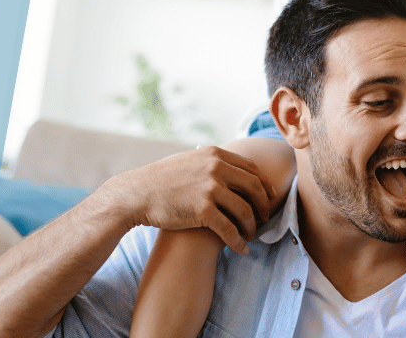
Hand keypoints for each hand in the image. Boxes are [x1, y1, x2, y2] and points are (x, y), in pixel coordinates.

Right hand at [96, 146, 277, 254]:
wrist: (135, 194)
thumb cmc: (159, 180)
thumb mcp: (188, 160)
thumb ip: (209, 161)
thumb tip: (227, 164)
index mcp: (215, 155)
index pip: (252, 168)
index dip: (265, 185)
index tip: (270, 197)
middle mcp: (216, 168)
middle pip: (254, 188)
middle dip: (263, 206)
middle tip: (265, 219)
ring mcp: (210, 188)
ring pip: (245, 211)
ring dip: (252, 226)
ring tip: (251, 236)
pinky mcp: (203, 210)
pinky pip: (230, 229)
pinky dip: (238, 242)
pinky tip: (241, 250)